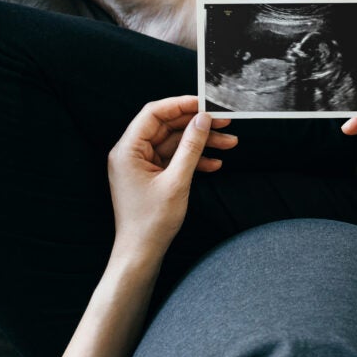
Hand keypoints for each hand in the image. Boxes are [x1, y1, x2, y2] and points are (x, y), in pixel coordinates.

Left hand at [107, 95, 236, 258]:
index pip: (153, 114)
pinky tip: (215, 164)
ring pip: (175, 143)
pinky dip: (194, 160)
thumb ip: (191, 147)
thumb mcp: (177, 182)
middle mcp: (131, 154)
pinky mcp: (152, 176)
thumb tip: (203, 120)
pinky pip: (174, 160)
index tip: (205, 103)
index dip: (180, 105)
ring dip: (201, 143)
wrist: (141, 253)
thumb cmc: (151, 222)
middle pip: (167, 127)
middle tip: (224, 122)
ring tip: (229, 143)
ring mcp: (142, 165)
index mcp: (127, 150)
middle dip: (197, 125)